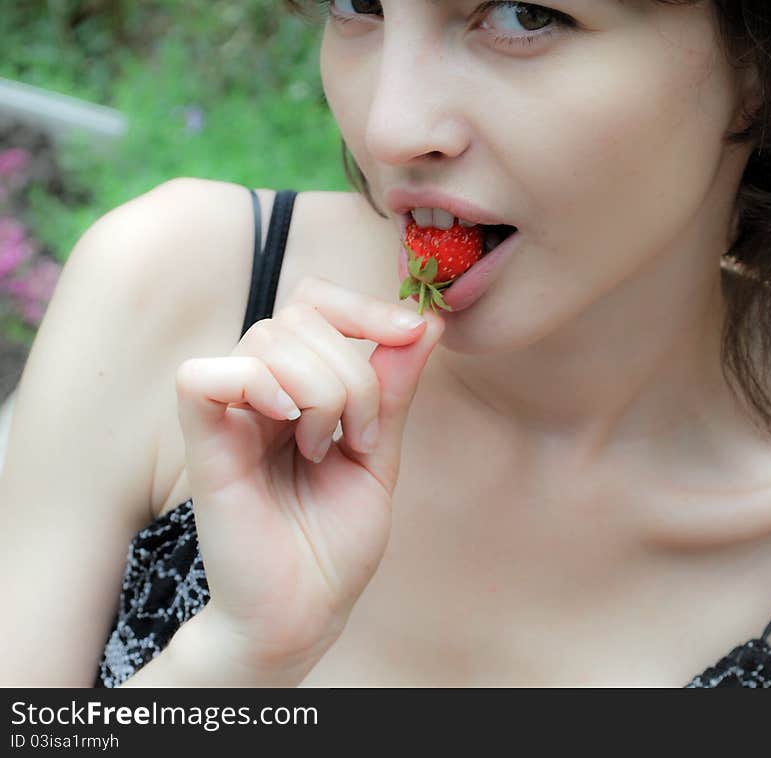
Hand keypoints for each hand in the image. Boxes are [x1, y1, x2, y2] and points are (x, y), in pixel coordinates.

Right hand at [174, 275, 444, 677]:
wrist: (305, 611)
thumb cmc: (335, 540)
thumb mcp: (380, 454)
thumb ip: (393, 388)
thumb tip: (426, 321)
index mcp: (298, 386)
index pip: (315, 301)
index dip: (363, 305)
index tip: (413, 332)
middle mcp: (260, 390)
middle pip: (300, 317)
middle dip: (353, 371)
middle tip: (359, 437)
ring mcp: (229, 413)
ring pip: (268, 339)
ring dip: (323, 391)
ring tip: (325, 448)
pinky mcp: (202, 443)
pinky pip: (205, 376)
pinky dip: (257, 386)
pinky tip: (287, 426)